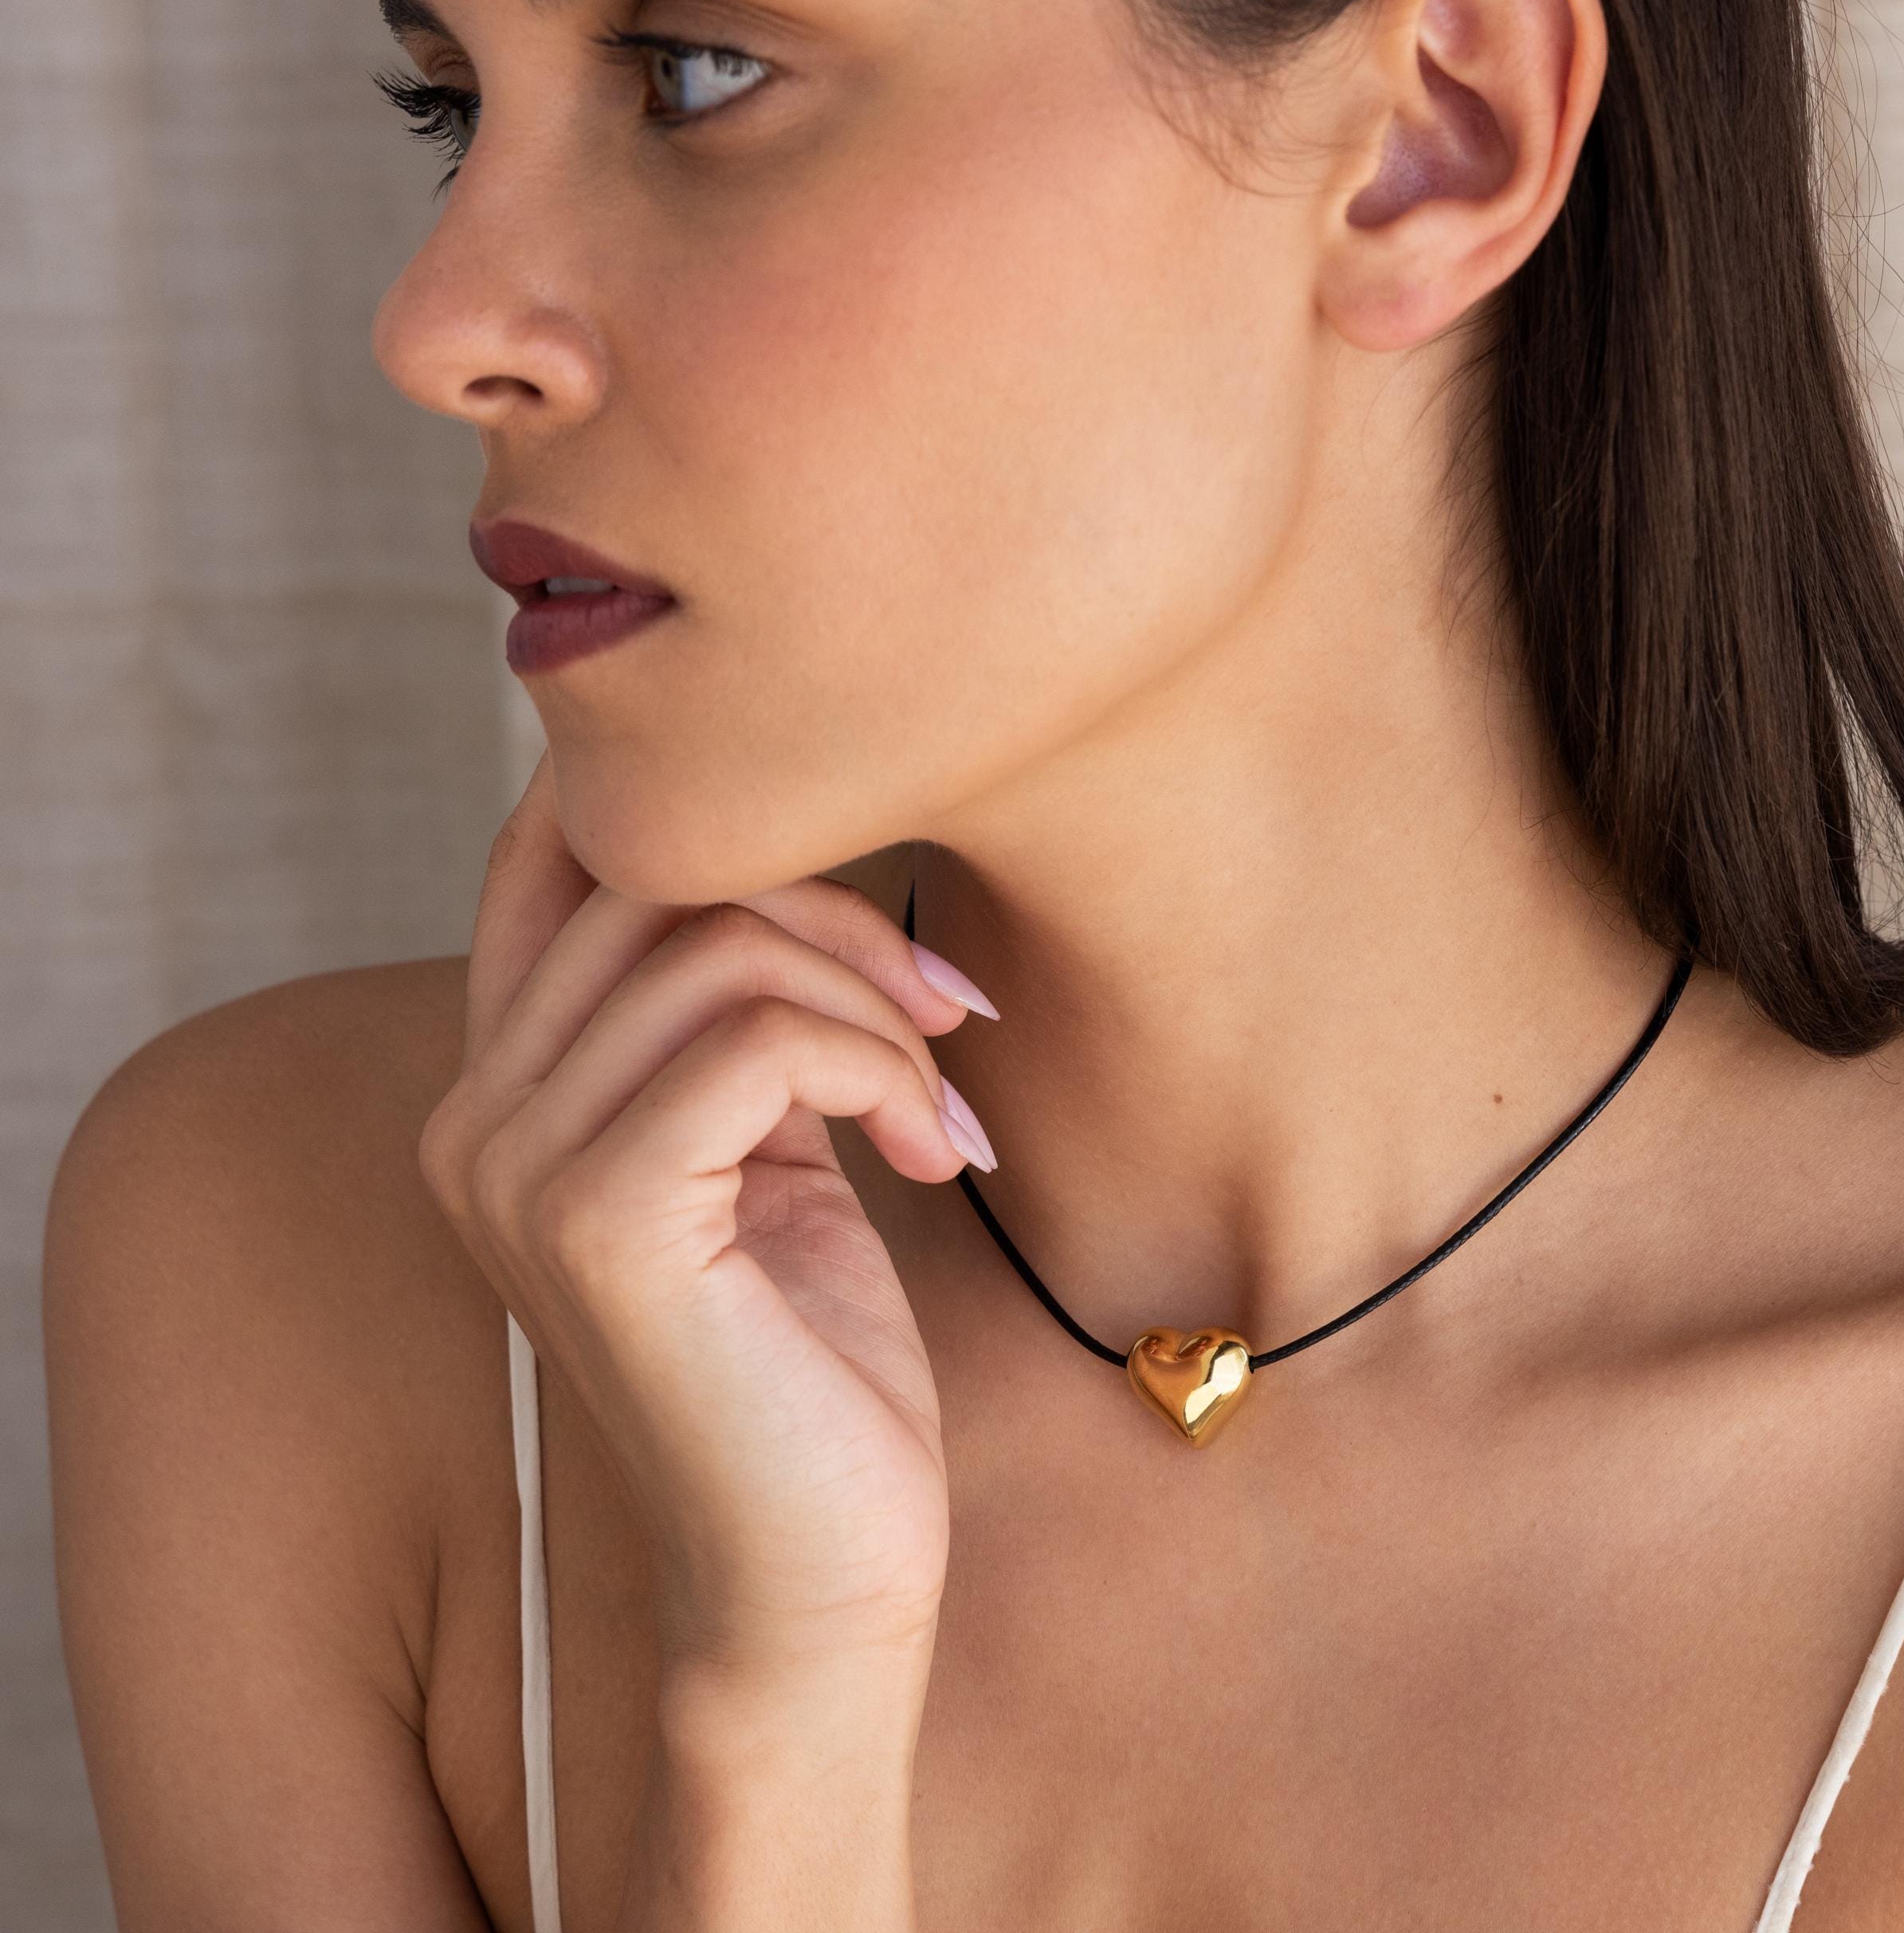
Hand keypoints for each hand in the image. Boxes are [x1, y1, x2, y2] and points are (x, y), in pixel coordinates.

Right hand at [421, 755, 981, 1687]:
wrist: (819, 1571)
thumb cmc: (810, 1356)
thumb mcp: (765, 1139)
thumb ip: (732, 1011)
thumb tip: (792, 853)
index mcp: (503, 1091)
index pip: (557, 855)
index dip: (702, 814)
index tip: (862, 871)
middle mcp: (474, 1119)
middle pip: (658, 880)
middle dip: (837, 919)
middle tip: (948, 1014)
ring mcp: (517, 1170)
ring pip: (721, 949)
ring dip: (875, 1008)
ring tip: (937, 1104)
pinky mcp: (599, 1219)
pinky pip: (761, 1041)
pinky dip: (881, 1070)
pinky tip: (931, 1153)